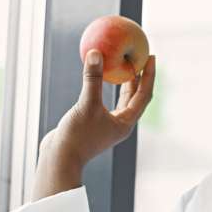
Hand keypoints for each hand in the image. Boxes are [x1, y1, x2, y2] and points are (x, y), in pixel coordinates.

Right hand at [42, 49, 155, 167]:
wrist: (59, 159)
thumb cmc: (76, 136)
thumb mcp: (86, 104)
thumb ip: (92, 79)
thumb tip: (96, 53)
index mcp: (126, 123)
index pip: (144, 95)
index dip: (149, 75)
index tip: (151, 56)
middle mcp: (120, 124)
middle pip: (136, 97)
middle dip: (139, 77)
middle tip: (141, 57)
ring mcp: (108, 125)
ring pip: (122, 100)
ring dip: (125, 83)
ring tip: (125, 64)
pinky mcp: (95, 124)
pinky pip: (106, 101)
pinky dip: (107, 88)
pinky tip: (101, 78)